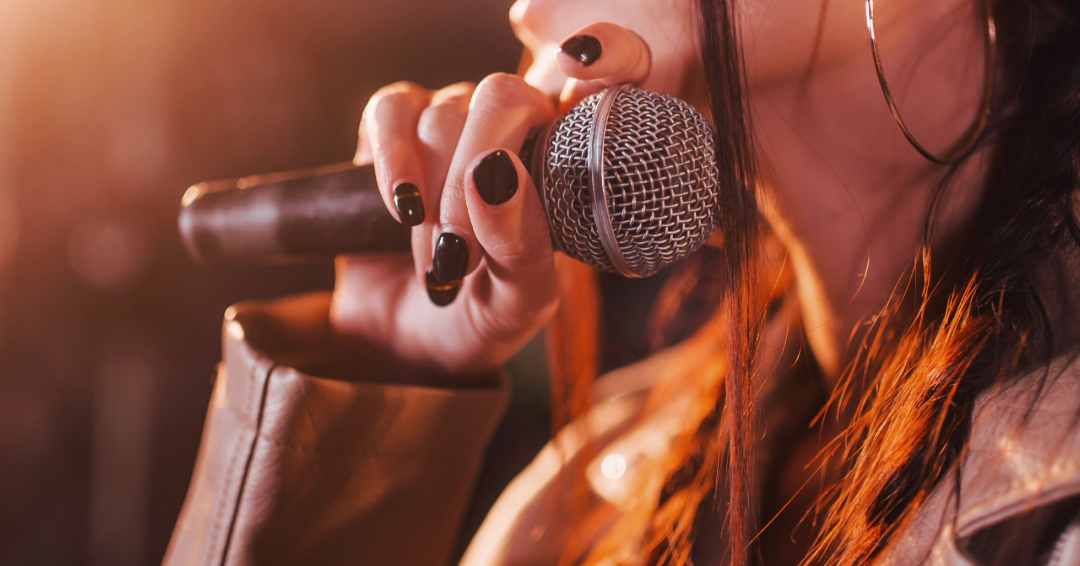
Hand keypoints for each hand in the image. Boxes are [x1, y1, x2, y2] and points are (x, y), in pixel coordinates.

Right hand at [330, 23, 651, 376]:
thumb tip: (497, 172)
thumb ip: (521, 248)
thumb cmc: (478, 321)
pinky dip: (392, 159)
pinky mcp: (394, 126)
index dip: (609, 58)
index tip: (585, 73)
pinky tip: (403, 208)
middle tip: (461, 253)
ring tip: (435, 263)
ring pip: (445, 116)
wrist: (401, 344)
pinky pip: (392, 111)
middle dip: (476, 177)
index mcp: (570, 163)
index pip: (600, 85)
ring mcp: (455, 123)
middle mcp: (517, 130)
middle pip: (504, 98)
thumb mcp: (516, 306)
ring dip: (435, 198)